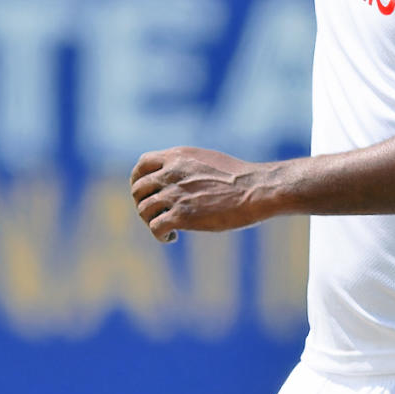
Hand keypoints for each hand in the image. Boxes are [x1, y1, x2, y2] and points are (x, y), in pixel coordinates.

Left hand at [130, 145, 265, 242]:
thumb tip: (176, 178)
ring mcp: (175, 194)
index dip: (139, 180)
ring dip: (151, 221)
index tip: (148, 192)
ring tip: (169, 228)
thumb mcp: (207, 160)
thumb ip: (186, 166)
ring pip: (144, 210)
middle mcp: (171, 173)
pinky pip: (155, 228)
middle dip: (143, 203)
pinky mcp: (182, 216)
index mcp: (178, 156)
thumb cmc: (239, 177)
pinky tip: (173, 237)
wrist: (256, 190)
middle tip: (157, 214)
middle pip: (138, 189)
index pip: (142, 165)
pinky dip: (161, 235)